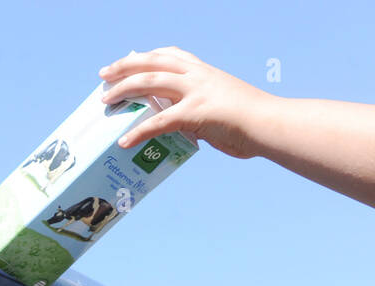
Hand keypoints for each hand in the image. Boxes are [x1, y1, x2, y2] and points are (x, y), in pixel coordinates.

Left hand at [98, 47, 276, 158]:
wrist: (270, 124)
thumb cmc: (250, 121)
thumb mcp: (221, 106)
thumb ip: (198, 111)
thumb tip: (182, 126)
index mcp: (205, 72)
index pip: (171, 54)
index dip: (147, 55)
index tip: (131, 58)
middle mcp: (198, 76)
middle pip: (153, 63)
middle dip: (125, 67)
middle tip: (104, 75)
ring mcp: (196, 92)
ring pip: (150, 83)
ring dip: (123, 90)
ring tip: (105, 101)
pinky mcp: (195, 113)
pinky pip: (159, 122)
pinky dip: (139, 132)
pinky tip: (124, 142)